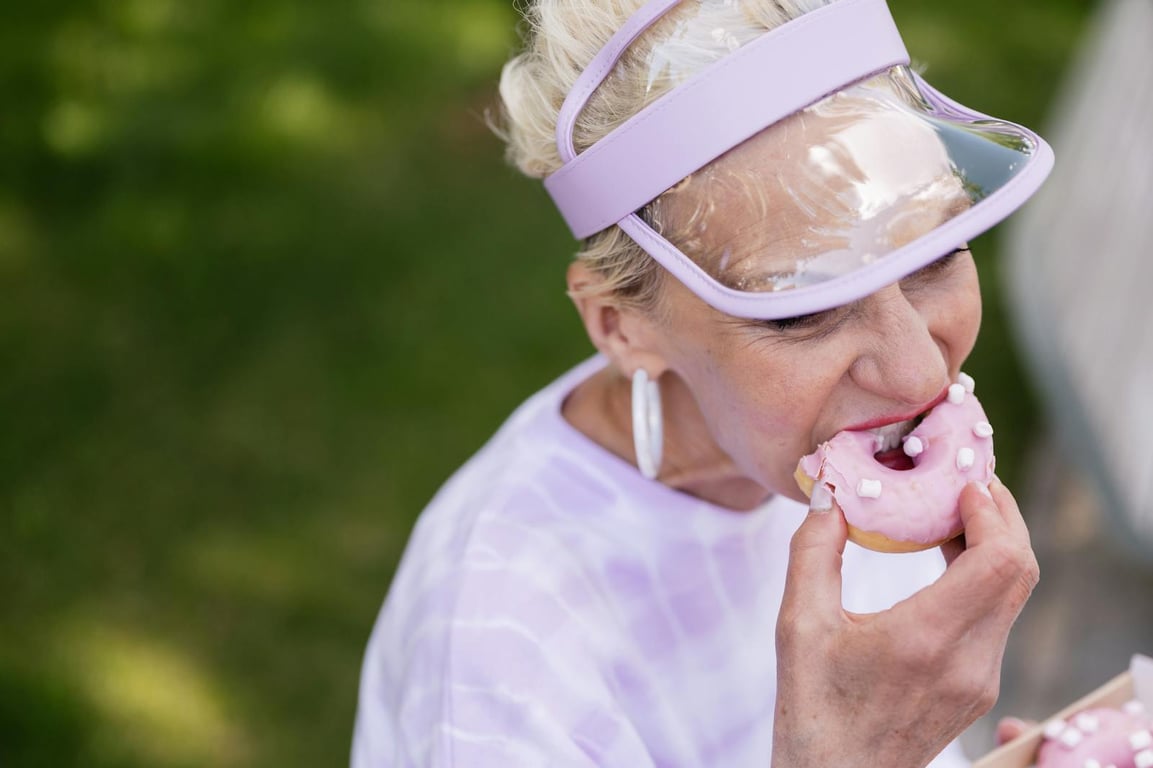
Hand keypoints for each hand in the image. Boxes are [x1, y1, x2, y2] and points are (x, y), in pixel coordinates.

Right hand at [772, 478, 1038, 767]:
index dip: (992, 512)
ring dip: (996, 546)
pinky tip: (948, 560)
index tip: (963, 482)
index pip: (1000, 561)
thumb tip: (826, 496)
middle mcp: (969, 662)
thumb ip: (813, 551)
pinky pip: (999, 618)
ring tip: (955, 513)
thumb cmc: (812, 709)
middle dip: (1003, 517)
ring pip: (1014, 594)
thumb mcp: (797, 625)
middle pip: (1020, 571)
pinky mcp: (977, 689)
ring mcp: (980, 679)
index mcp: (926, 640)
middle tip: (969, 482)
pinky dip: (986, 578)